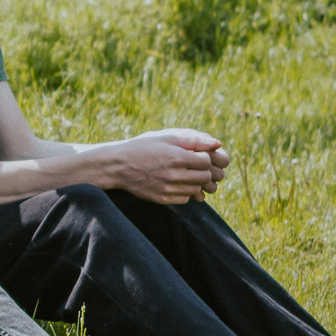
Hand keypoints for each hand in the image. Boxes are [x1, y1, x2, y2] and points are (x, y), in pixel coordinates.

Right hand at [108, 129, 226, 203]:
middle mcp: (173, 174)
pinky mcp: (162, 199)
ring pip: (197, 189)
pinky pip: (185, 199)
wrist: (117, 165)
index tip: (194, 154)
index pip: (206, 161)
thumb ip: (193, 139)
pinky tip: (175, 182)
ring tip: (183, 173)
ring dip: (195, 181)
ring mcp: (167, 188)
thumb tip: (218, 144)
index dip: (203, 157)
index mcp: (175, 156)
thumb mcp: (165, 137)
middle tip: (191, 165)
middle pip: (205, 177)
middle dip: (203, 170)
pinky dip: (185, 191)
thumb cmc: (142, 147)